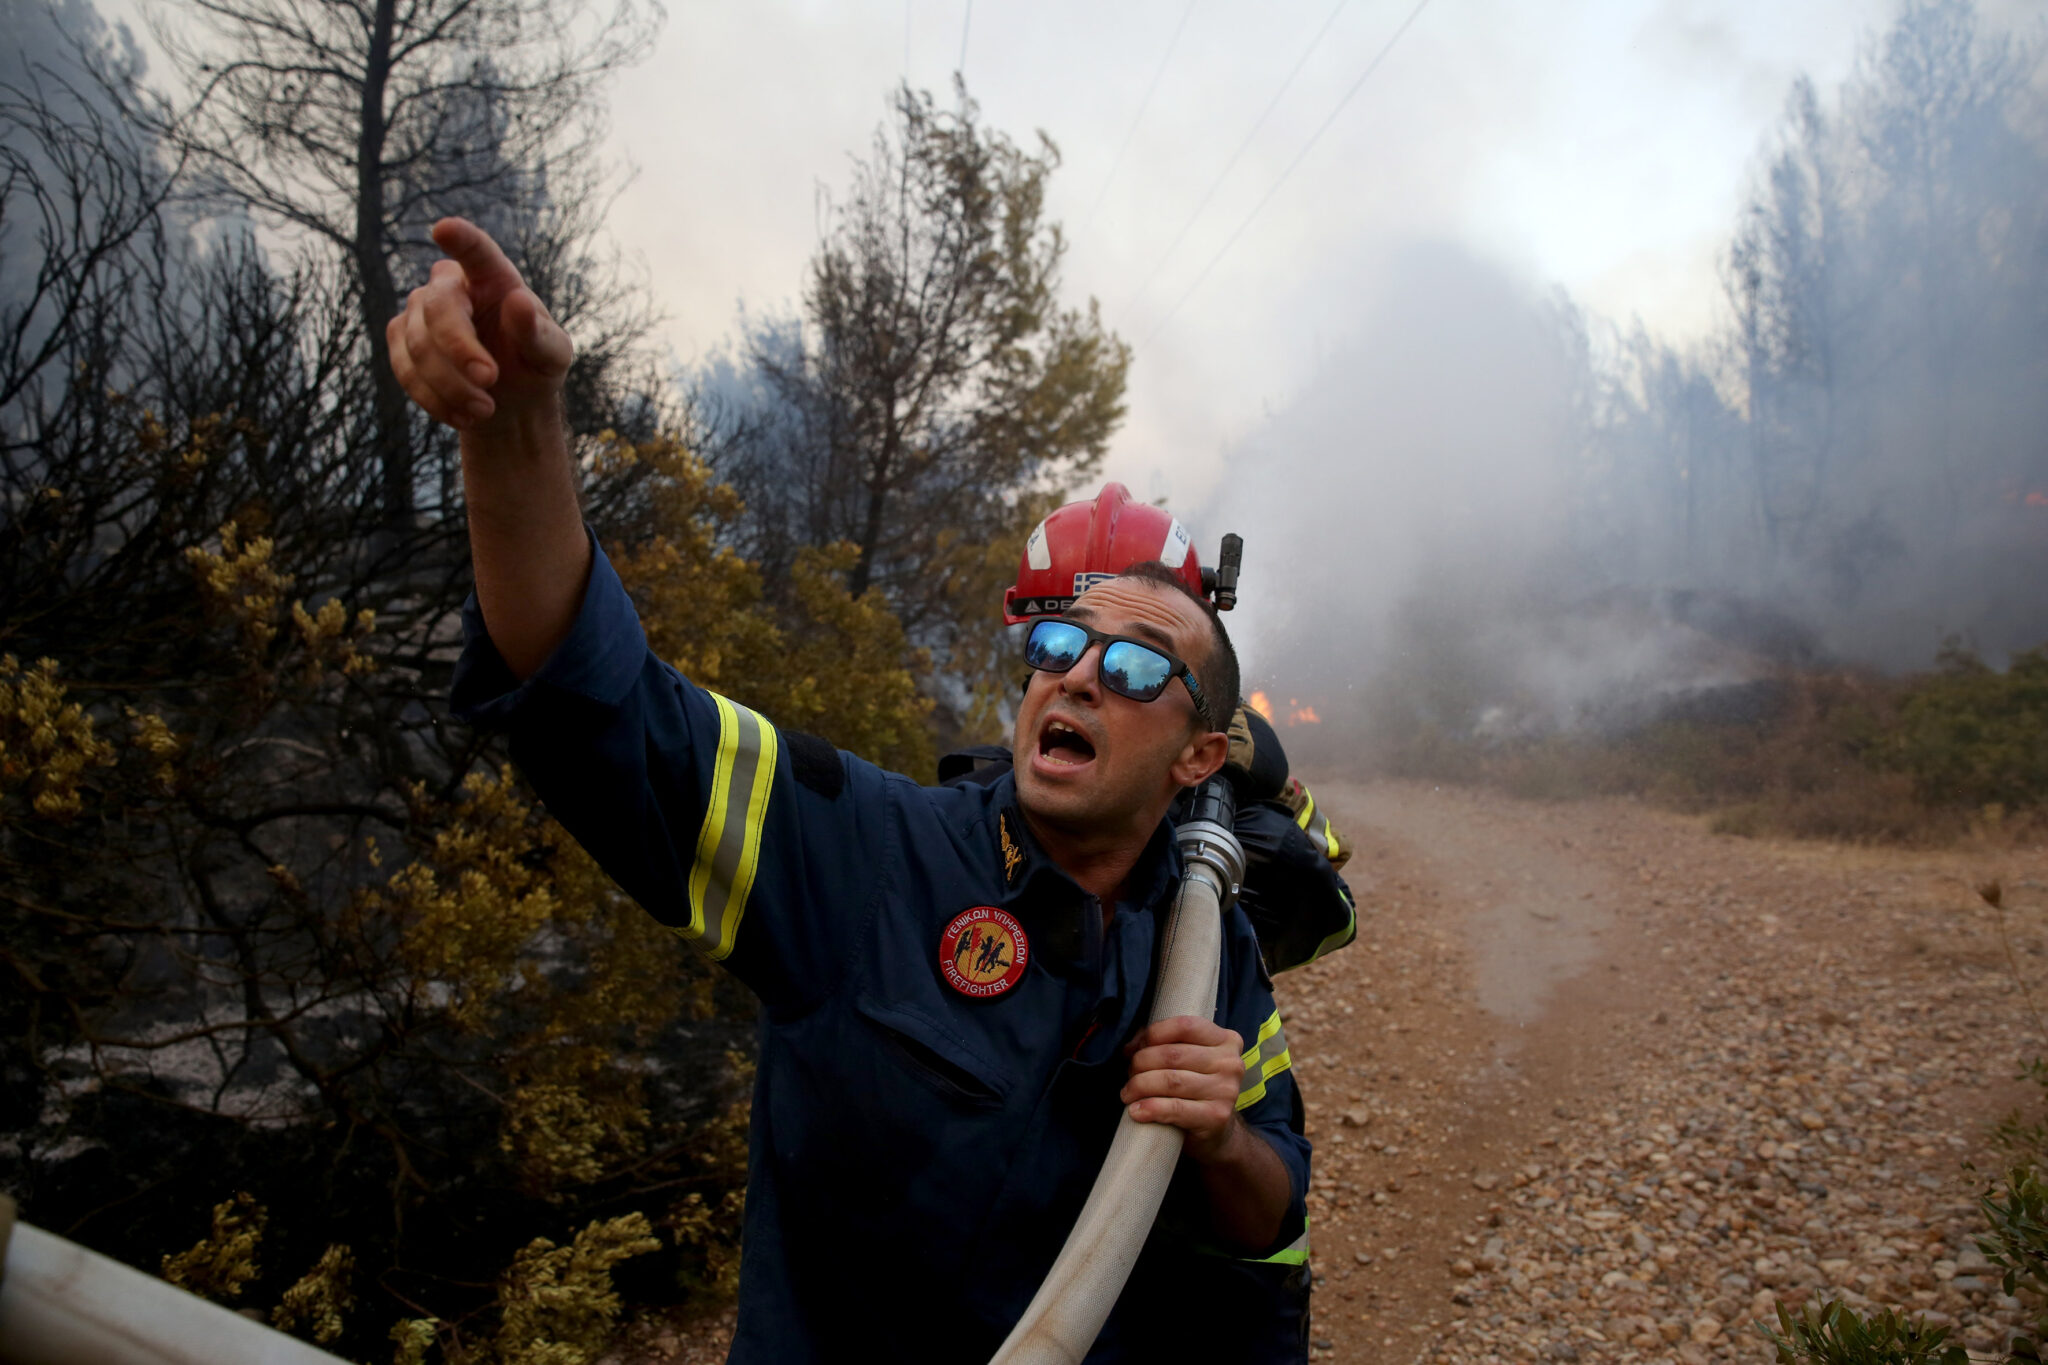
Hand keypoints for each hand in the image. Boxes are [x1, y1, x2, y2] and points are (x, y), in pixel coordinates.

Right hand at [386, 217, 572, 430]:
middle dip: (460, 350)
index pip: (476, 251)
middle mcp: (449, 284)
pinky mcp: (400, 339)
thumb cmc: (534, 366)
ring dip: (451, 385)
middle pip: (438, 307)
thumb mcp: (552, 355)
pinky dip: (434, 399)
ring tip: (484, 410)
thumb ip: (538, 332)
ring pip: (417, 345)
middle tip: (489, 381)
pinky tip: (462, 415)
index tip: (443, 229)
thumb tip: (517, 301)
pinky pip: (404, 369)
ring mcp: (418, 309)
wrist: (509, 400)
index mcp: (493, 276)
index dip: (460, 239)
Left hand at [1120, 1015, 1245, 1161]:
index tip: (1136, 1049)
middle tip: (1129, 1074)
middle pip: (1172, 1055)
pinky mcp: (1217, 1117)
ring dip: (1140, 1086)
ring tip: (1128, 1093)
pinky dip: (1150, 1108)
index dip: (1153, 1034)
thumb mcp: (1185, 1059)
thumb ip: (1160, 1044)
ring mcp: (1226, 1090)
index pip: (1184, 1026)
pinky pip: (1174, 1108)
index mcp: (1226, 1040)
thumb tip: (1131, 1048)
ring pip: (1170, 1081)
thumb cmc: (1194, 1088)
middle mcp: (1230, 1063)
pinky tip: (1136, 1111)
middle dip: (1141, 1063)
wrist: (1216, 1132)